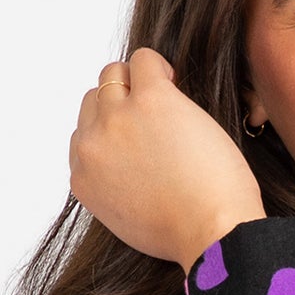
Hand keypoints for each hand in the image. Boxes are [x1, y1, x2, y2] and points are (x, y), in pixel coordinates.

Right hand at [68, 46, 265, 270]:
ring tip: (166, 102)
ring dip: (136, 82)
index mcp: (84, 179)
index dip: (112, 134)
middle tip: (155, 121)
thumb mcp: (129, 222)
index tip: (138, 140)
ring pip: (112, 75)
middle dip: (120, 107)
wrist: (211, 234)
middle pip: (94, 103)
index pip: (84, 138)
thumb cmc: (186, 234)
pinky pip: (143, 60)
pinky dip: (157, 66)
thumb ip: (115, 189)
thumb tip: (127, 164)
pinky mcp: (150, 101)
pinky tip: (175, 84)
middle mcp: (93, 146)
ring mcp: (117, 120)